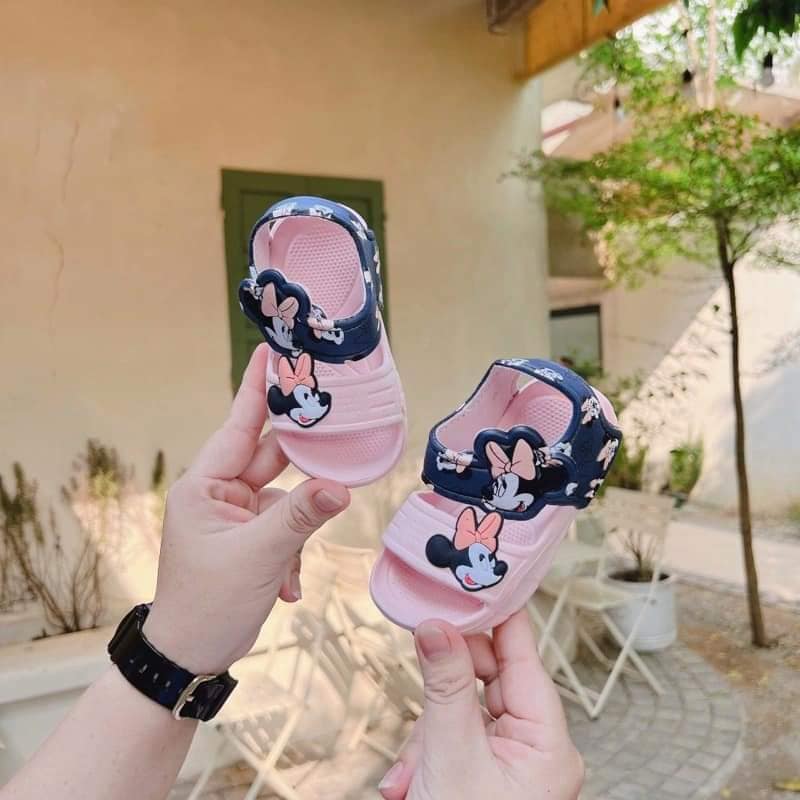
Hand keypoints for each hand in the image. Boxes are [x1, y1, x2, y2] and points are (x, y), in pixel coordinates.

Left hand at [142, 344, 349, 674]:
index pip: (240, 425)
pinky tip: (287, 589)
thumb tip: (340, 488)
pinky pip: (286, 530)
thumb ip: (300, 517)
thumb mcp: (258, 556)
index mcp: (206, 486)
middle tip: (336, 441)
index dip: (258, 388)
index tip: (273, 350)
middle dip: (303, 468)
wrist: (189, 657)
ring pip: (286, 502)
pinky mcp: (250, 541)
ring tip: (290, 568)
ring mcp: (236, 518)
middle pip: (272, 461)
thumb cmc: (207, 604)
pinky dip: (292, 557)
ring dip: (297, 534)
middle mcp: (220, 494)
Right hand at [378, 610, 582, 799]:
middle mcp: (536, 748)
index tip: (466, 584)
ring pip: (461, 707)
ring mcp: (511, 761)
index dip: (494, 615)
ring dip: (426, 734)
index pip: (523, 655)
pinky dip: (427, 751)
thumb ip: (445, 687)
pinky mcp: (486, 770)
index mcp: (549, 744)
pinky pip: (454, 735)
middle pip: (486, 679)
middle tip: (418, 676)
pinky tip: (409, 782)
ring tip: (409, 775)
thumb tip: (437, 626)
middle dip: (441, 692)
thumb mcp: (451, 756)